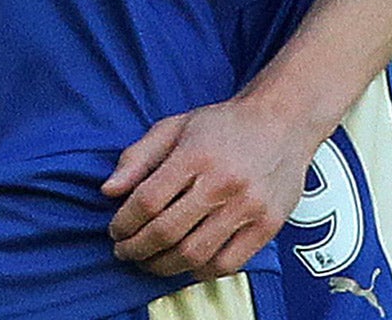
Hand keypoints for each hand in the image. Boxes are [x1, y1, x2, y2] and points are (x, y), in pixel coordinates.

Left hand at [103, 98, 319, 280]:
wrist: (283, 121)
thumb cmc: (223, 126)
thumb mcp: (175, 126)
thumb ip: (138, 157)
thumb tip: (108, 191)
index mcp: (197, 154)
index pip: (148, 201)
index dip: (124, 222)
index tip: (115, 230)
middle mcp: (224, 182)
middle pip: (167, 232)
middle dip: (136, 249)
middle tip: (125, 252)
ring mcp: (248, 206)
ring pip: (194, 254)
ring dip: (162, 266)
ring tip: (149, 261)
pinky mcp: (267, 225)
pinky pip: (227, 264)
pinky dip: (200, 271)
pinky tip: (186, 263)